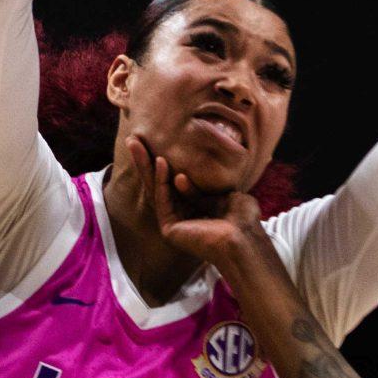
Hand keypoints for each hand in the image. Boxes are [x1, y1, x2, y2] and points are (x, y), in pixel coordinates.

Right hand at [133, 136, 266, 270]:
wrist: (244, 238)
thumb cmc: (243, 219)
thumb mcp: (225, 194)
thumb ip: (204, 188)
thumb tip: (182, 176)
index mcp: (198, 209)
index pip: (175, 183)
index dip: (165, 164)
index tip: (158, 142)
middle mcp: (183, 216)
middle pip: (160, 184)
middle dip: (147, 162)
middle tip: (134, 139)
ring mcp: (174, 223)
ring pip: (155, 189)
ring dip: (145, 166)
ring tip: (135, 143)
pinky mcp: (169, 228)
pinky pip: (162, 199)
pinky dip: (160, 179)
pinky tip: (161, 162)